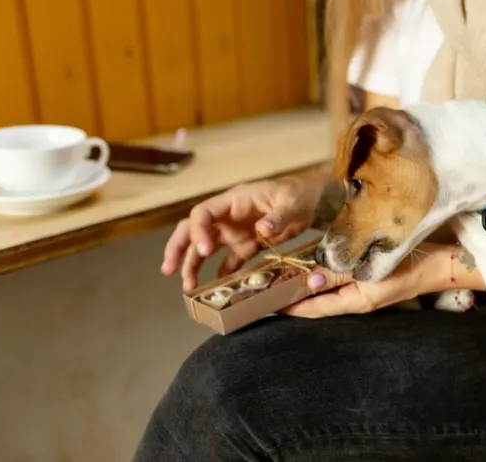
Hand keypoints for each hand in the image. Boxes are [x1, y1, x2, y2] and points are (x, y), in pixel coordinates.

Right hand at [162, 175, 324, 290]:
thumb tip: (261, 229)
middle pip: (193, 230)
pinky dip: (220, 276)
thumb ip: (278, 216)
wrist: (316, 201)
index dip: (198, 231)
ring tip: (188, 288)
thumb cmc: (301, 194)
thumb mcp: (292, 202)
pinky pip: (228, 262)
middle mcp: (228, 217)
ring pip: (205, 249)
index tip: (205, 251)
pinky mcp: (247, 246)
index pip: (204, 214)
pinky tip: (216, 291)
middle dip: (179, 248)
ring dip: (194, 266)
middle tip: (169, 270)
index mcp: (234, 201)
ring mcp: (236, 232)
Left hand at [282, 243, 447, 317]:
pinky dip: (323, 276)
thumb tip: (309, 281)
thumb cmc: (410, 267)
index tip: (265, 304)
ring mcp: (362, 291)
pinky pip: (338, 283)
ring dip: (306, 285)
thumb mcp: (372, 271)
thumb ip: (340, 274)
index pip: (314, 309)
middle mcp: (355, 300)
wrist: (440, 264)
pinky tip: (313, 265)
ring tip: (282, 276)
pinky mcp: (367, 280)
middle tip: (267, 287)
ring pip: (327, 292)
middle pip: (317, 302)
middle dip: (293, 296)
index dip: (289, 307)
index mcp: (355, 302)